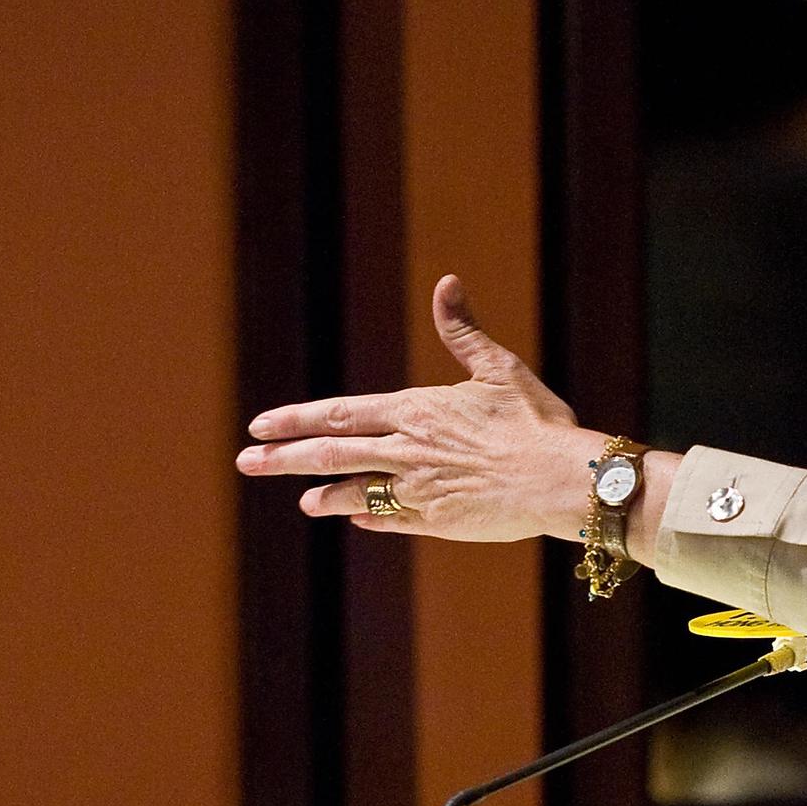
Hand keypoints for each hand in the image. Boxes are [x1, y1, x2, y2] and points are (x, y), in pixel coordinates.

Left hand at [235, 274, 600, 542]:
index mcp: (416, 411)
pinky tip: (355, 519)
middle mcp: (407, 451)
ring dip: (324, 495)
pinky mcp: (438, 522)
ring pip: (355, 492)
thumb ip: (463, 332)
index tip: (261, 424)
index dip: (295, 419)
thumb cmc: (536, 422)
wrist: (561, 480)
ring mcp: (418, 491)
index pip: (339, 414)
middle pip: (331, 454)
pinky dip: (370, 518)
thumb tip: (446, 283)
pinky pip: (392, 520)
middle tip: (245, 462)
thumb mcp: (499, 369)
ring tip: (302, 502)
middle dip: (282, 459)